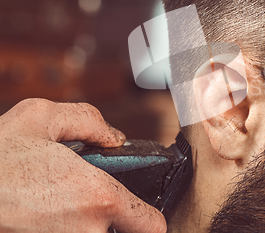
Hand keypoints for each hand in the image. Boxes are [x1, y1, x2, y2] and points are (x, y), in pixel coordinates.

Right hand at [0, 98, 166, 232]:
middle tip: (92, 203)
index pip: (151, 226)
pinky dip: (68, 229)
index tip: (140, 211)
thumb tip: (114, 138)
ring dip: (89, 224)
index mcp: (98, 197)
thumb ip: (89, 121)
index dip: (148, 218)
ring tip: (63, 206)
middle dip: (116, 221)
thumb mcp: (39, 117)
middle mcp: (86, 231)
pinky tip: (49, 214)